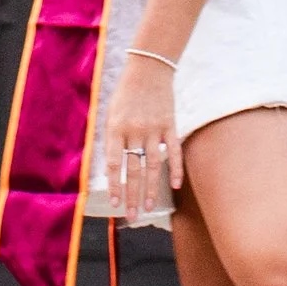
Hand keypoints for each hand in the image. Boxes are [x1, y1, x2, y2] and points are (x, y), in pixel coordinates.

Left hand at [103, 56, 180, 224]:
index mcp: (115, 128)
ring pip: (153, 166)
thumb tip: (111, 169)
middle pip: (134, 170)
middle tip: (132, 216)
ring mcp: (154, 129)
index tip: (114, 204)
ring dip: (151, 190)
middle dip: (132, 196)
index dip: (114, 186)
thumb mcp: (110, 113)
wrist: (149, 68)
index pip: (114, 164)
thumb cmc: (126, 93)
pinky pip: (173, 151)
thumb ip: (111, 139)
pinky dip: (176, 169)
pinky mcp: (170, 125)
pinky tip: (176, 186)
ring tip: (148, 208)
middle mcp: (134, 131)